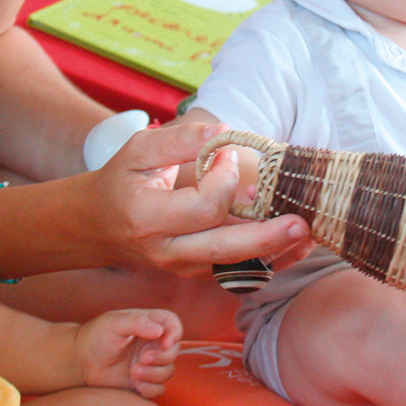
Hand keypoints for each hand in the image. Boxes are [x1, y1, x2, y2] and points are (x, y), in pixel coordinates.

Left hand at [77, 308, 182, 397]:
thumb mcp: (114, 322)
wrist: (80, 361)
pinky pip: (158, 389)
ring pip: (168, 371)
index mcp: (148, 325)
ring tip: (133, 372)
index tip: (165, 343)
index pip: (172, 324)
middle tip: (142, 358)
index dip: (175, 333)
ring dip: (154, 374)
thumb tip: (159, 330)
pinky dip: (150, 388)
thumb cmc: (95, 336)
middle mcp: (151, 344)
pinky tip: (135, 384)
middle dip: (161, 357)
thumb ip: (137, 322)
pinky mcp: (143, 382)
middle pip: (173, 351)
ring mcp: (148, 364)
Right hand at [89, 120, 311, 275]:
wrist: (95, 227)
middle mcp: (167, 251)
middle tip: (302, 223)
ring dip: (276, 251)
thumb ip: (179, 140)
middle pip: (225, 251)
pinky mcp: (197, 273)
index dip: (225, 178)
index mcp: (148, 218)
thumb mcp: (137, 151)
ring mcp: (183, 268)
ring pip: (236, 267)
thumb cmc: (119, 182)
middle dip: (267, 238)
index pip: (203, 206)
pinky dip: (269, 258)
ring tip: (309, 234)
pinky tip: (296, 244)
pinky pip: (238, 271)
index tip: (227, 153)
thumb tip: (223, 132)